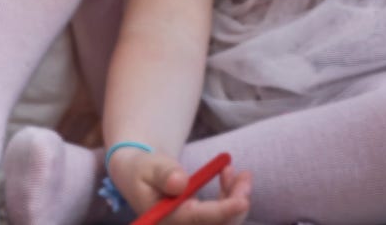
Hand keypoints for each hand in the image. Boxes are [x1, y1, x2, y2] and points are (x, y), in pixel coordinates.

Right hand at [109, 148, 251, 223]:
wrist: (139, 175)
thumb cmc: (142, 169)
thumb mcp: (149, 166)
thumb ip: (164, 174)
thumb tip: (180, 183)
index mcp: (165, 220)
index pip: (197, 219)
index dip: (223, 212)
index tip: (243, 201)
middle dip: (236, 203)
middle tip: (246, 176)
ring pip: (224, 221)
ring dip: (238, 197)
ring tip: (243, 174)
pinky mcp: (200, 220)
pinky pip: (223, 214)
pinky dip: (231, 195)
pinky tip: (229, 174)